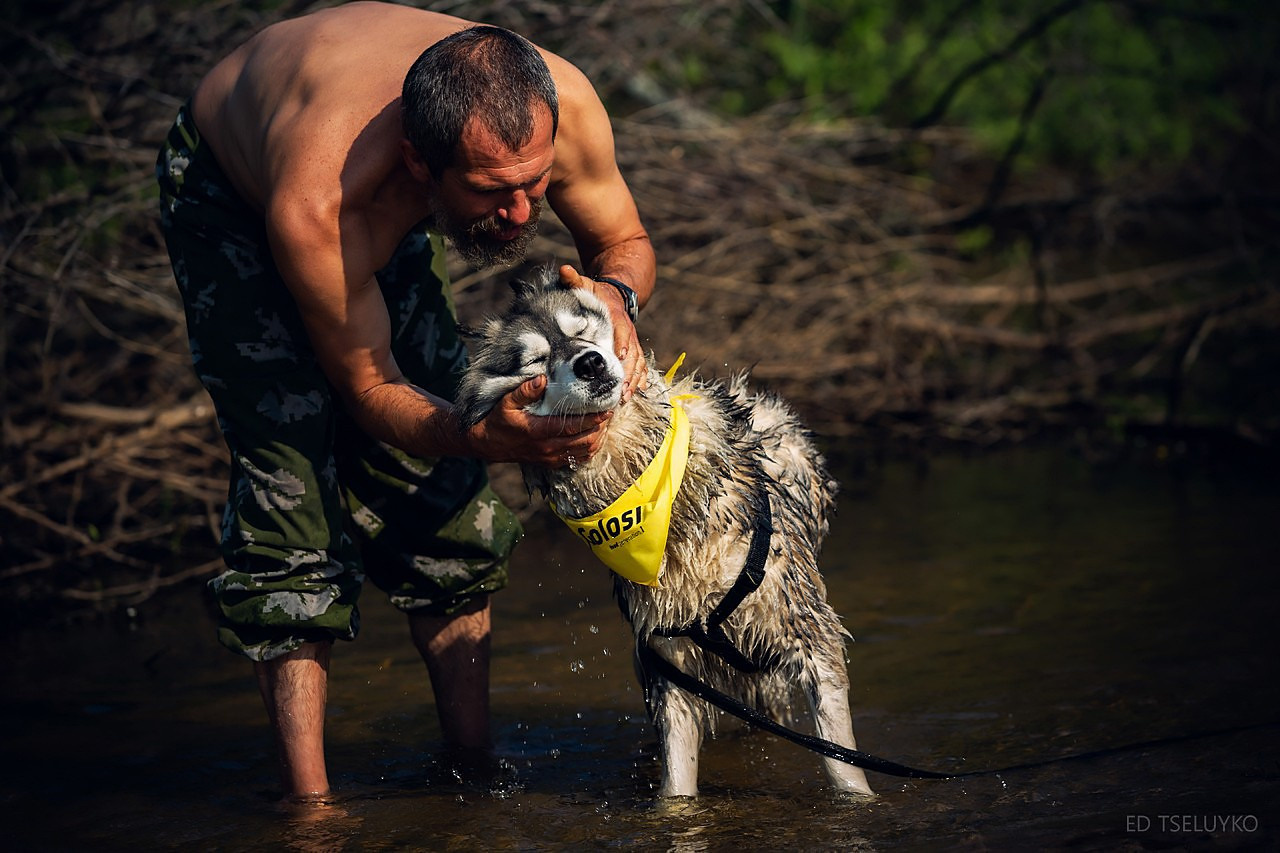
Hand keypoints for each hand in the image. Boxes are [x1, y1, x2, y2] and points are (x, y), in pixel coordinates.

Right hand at [466, 375, 610, 467]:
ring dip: (598, 439)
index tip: (607, 409)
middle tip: (610, 413)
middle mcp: (548, 447)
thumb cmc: (498, 420)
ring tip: (605, 424)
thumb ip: (524, 391)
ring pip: (584, 452)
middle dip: (601, 427)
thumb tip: (542, 379)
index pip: (574, 426)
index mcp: (539, 431)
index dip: (593, 419)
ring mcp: (550, 458)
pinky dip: (589, 450)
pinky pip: (577, 460)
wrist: (487, 444)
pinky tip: (594, 438)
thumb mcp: (506, 402)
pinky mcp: (551, 463)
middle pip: (585, 440)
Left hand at [559, 265, 647, 400]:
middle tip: (620, 390)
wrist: (617, 294)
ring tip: (625, 399)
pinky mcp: (634, 350)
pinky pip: (641, 367)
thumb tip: (563, 269)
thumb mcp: (586, 284)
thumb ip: (574, 279)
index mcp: (617, 318)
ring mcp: (633, 342)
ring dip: (634, 381)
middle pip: (633, 353)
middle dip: (628, 372)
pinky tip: (634, 396)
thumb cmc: (597, 294)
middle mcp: (628, 332)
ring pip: (639, 363)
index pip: (622, 331)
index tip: (619, 358)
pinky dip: (640, 380)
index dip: (622, 343)